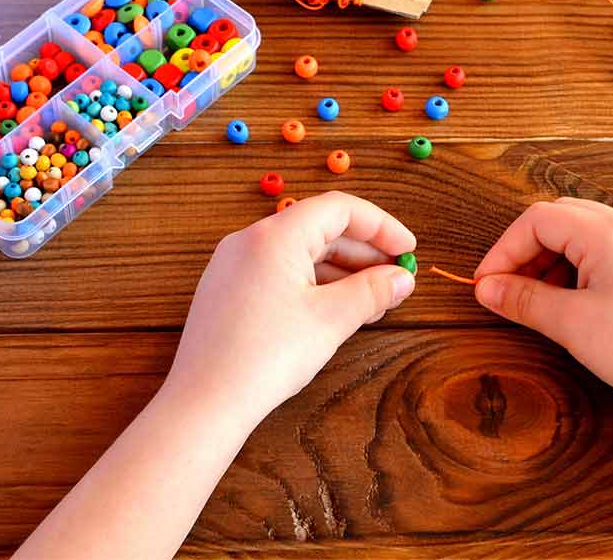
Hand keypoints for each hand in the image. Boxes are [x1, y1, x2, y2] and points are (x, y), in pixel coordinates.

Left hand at [166, 191, 416, 423]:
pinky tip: (335, 311)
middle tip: (396, 279)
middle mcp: (249, 240)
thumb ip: (371, 291)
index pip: (339, 209)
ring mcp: (233, 265)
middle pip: (319, 229)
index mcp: (274, 236)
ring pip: (300, 253)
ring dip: (341, 272)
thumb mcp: (330, 320)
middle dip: (363, 252)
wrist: (204, 403)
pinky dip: (313, 284)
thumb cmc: (265, 357)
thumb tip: (401, 278)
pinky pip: (279, 272)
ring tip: (372, 302)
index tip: (408, 249)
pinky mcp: (227, 290)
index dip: (381, 225)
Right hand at [473, 197, 612, 409]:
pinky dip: (574, 266)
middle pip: (558, 218)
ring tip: (536, 298)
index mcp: (607, 234)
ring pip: (580, 232)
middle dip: (525, 250)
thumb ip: (523, 299)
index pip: (538, 220)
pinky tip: (568, 299)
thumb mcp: (571, 324)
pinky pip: (602, 249)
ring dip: (549, 258)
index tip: (486, 284)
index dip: (504, 249)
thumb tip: (486, 288)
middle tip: (507, 287)